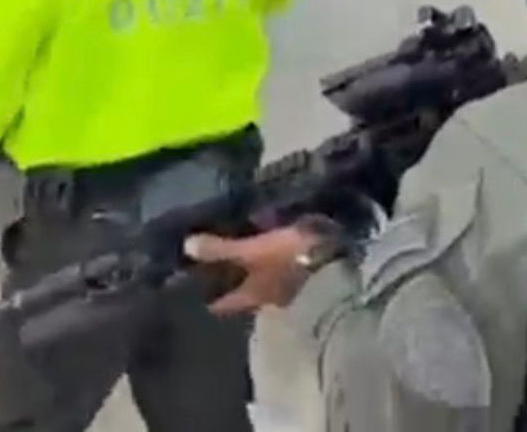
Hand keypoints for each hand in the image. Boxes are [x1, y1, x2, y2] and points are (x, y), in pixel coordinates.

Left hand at [183, 227, 320, 313]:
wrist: (341, 264)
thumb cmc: (291, 262)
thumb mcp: (253, 252)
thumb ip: (222, 251)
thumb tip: (185, 247)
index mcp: (252, 295)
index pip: (223, 302)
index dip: (207, 297)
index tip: (191, 287)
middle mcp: (268, 294)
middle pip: (243, 286)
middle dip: (231, 272)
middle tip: (215, 249)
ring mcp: (289, 282)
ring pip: (263, 270)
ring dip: (254, 254)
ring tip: (242, 228)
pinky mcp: (306, 266)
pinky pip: (282, 255)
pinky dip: (274, 242)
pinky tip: (271, 223)